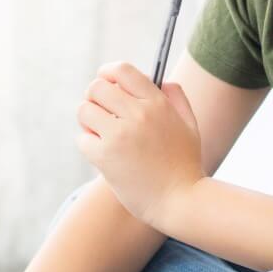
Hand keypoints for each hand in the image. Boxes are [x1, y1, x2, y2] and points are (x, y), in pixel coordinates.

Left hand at [75, 61, 203, 227]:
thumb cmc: (185, 164)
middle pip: (97, 88)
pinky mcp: (105, 156)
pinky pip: (82, 139)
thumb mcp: (190, 125)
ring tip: (101, 134)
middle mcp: (138, 114)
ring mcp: (119, 135)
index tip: (105, 81)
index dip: (107, 72)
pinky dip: (88, 145)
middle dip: (93, 98)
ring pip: (84, 110)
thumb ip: (177, 98)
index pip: (122, 70)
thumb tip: (161, 80)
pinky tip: (102, 155)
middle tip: (100, 113)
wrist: (181, 201)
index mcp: (157, 103)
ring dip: (88, 121)